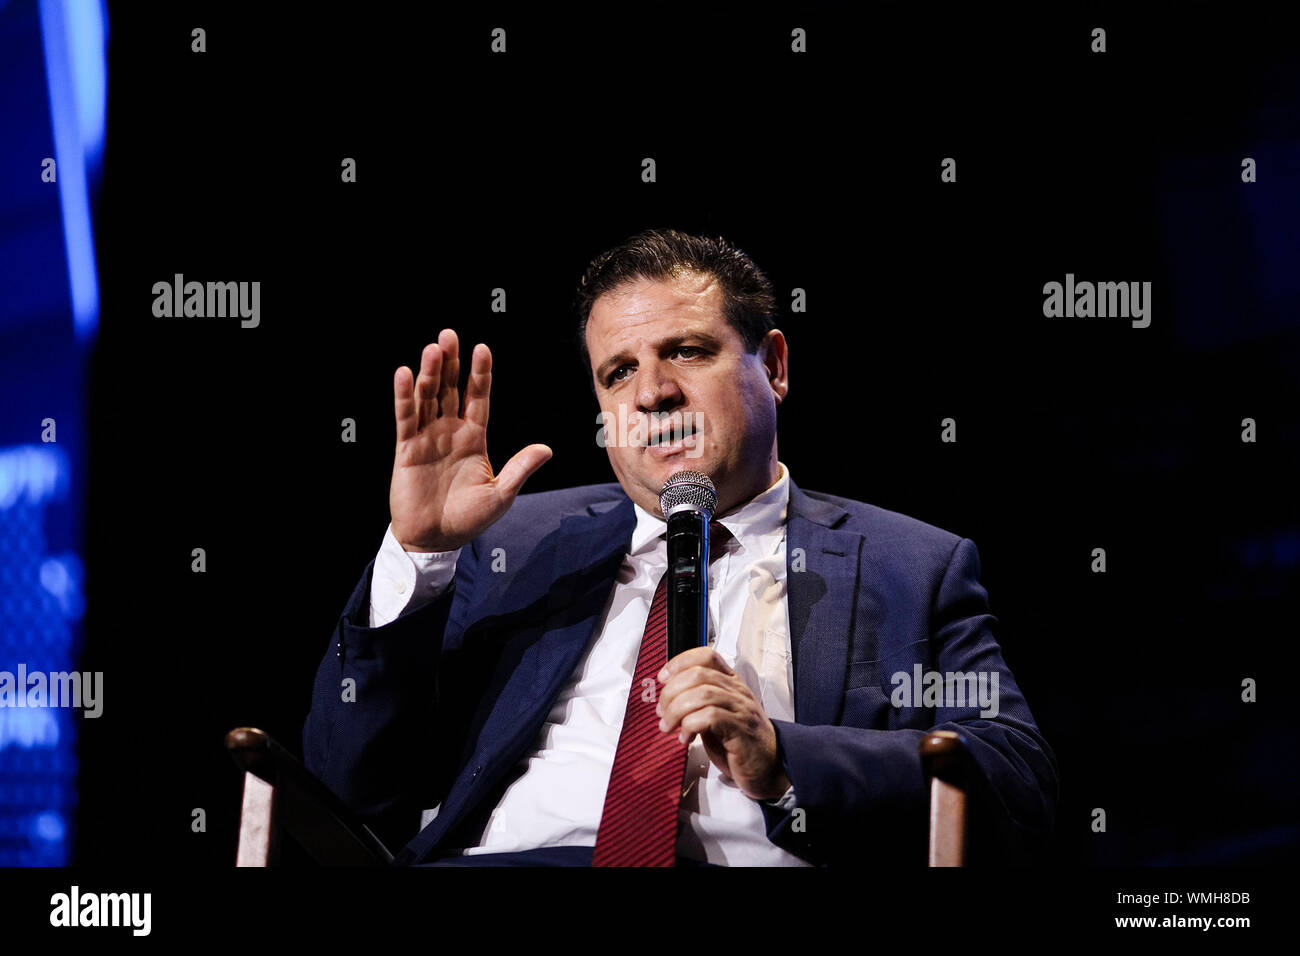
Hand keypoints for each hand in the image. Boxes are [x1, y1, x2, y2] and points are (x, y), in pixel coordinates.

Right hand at [389, 329, 551, 551]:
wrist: (435, 540)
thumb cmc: (468, 519)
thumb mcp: (500, 495)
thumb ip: (519, 469)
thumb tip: (546, 449)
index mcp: (473, 438)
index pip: (478, 398)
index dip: (479, 374)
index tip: (482, 348)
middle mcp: (450, 431)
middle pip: (450, 389)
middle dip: (451, 363)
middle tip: (450, 334)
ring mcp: (427, 438)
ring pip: (428, 398)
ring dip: (429, 373)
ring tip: (432, 348)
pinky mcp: (406, 449)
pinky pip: (405, 418)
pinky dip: (404, 396)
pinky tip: (405, 374)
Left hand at [654, 646, 790, 800]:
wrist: (769, 768)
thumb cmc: (740, 744)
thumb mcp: (716, 717)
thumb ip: (697, 704)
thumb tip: (667, 698)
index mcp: (731, 684)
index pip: (706, 656)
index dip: (679, 662)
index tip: (662, 678)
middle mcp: (737, 692)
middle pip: (698, 674)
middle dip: (671, 692)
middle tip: (662, 711)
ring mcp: (741, 709)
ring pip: (702, 694)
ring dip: (676, 710)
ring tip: (668, 726)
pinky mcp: (741, 730)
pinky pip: (710, 716)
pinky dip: (690, 725)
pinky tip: (685, 738)